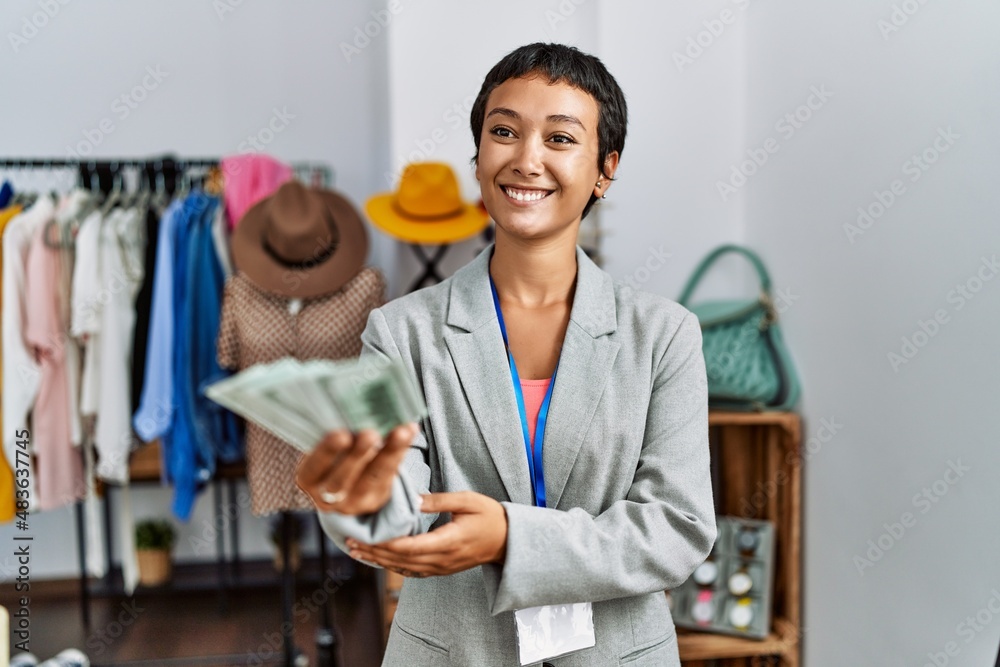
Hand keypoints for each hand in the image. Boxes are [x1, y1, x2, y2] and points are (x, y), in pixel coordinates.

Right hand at [295, 423, 417, 515]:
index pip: (315, 467)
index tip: (341, 434)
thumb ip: (329, 435)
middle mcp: (328, 496)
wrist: (344, 485)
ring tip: (400, 431)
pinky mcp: (378, 498)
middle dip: (358, 455)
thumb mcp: (321, 449)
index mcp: (308, 480)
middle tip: (369, 433)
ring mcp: (355, 501)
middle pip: (343, 479)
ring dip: (389, 452)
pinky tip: (409, 430)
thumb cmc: (328, 457)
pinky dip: (402, 451)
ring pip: (373, 477)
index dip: (327, 451)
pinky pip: (392, 475)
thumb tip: (346, 407)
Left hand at [345, 491, 507, 577]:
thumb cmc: (490, 516)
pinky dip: (392, 566)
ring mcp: (441, 568)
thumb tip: (414, 499)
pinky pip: (412, 571)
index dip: (386, 544)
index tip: (366, 535)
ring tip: (356, 550)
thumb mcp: (468, 500)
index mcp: (449, 542)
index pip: (411, 546)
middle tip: (350, 541)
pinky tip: (377, 560)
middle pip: (401, 560)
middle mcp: (442, 560)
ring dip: (379, 561)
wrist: (507, 541)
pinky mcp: (440, 569)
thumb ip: (440, 500)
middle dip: (374, 552)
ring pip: (404, 568)